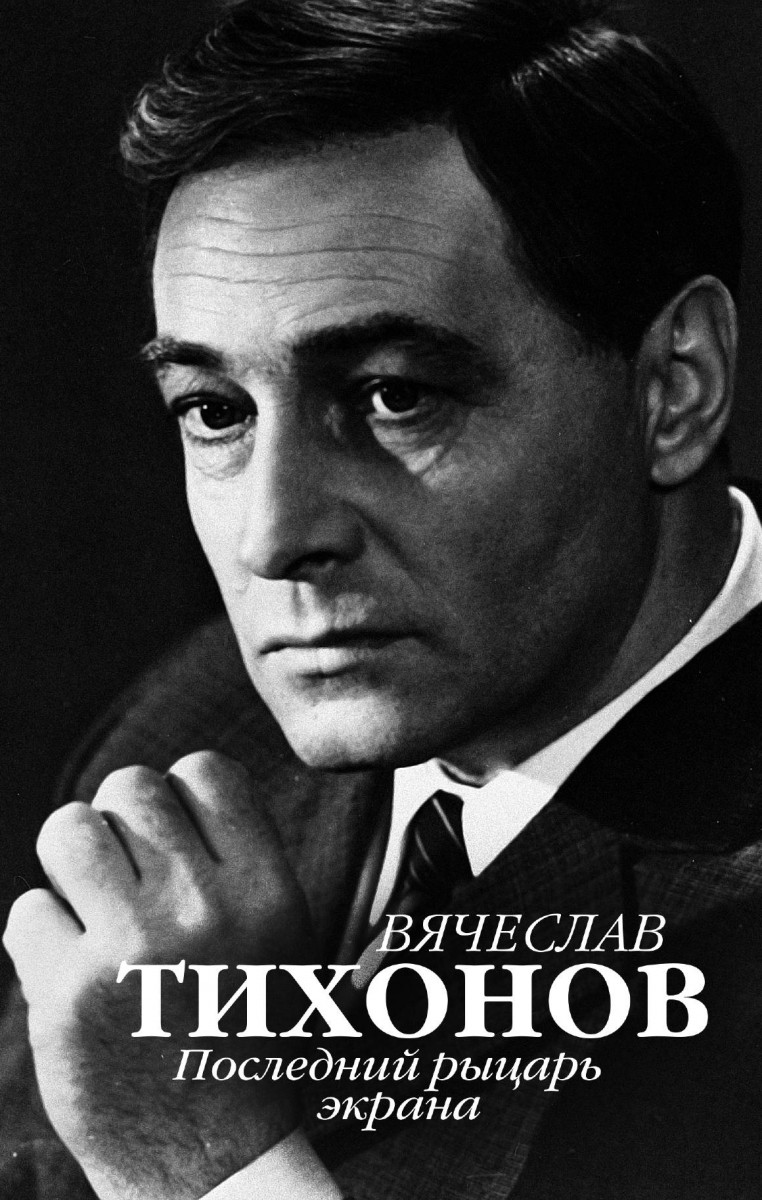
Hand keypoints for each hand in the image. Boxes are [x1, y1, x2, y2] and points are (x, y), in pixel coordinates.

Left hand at [4, 751, 313, 1199]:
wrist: (217, 1161)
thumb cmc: (244, 1033)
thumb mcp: (280, 941)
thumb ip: (238, 860)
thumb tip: (171, 787)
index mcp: (266, 892)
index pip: (205, 772)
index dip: (179, 793)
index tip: (173, 833)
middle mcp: (203, 912)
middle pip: (130, 789)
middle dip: (117, 819)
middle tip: (124, 871)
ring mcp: (132, 952)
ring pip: (69, 830)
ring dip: (70, 859)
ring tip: (87, 900)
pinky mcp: (67, 998)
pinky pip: (27, 910)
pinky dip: (41, 935)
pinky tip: (71, 968)